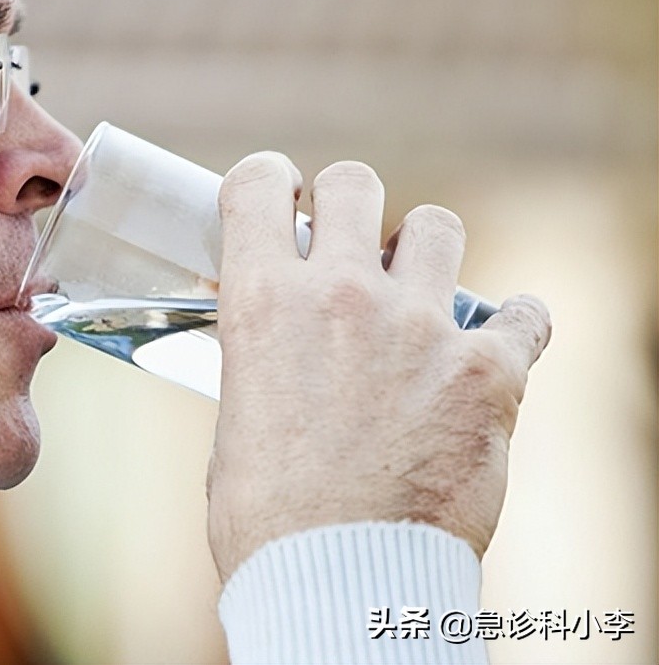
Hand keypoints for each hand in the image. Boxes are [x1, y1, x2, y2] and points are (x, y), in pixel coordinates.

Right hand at [206, 153, 550, 582]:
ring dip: (426, 252)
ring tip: (420, 296)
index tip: (282, 205)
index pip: (258, 182)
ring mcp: (418, 326)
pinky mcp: (488, 371)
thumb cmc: (269, 516)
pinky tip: (499, 350)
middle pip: (355, 180)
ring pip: (438, 225)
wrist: (338, 581)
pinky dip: (513, 327)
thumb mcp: (237, 415)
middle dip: (350, 204)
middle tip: (351, 248)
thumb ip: (259, 355)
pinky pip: (524, 313)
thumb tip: (271, 339)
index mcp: (262, 302)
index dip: (270, 184)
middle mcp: (340, 295)